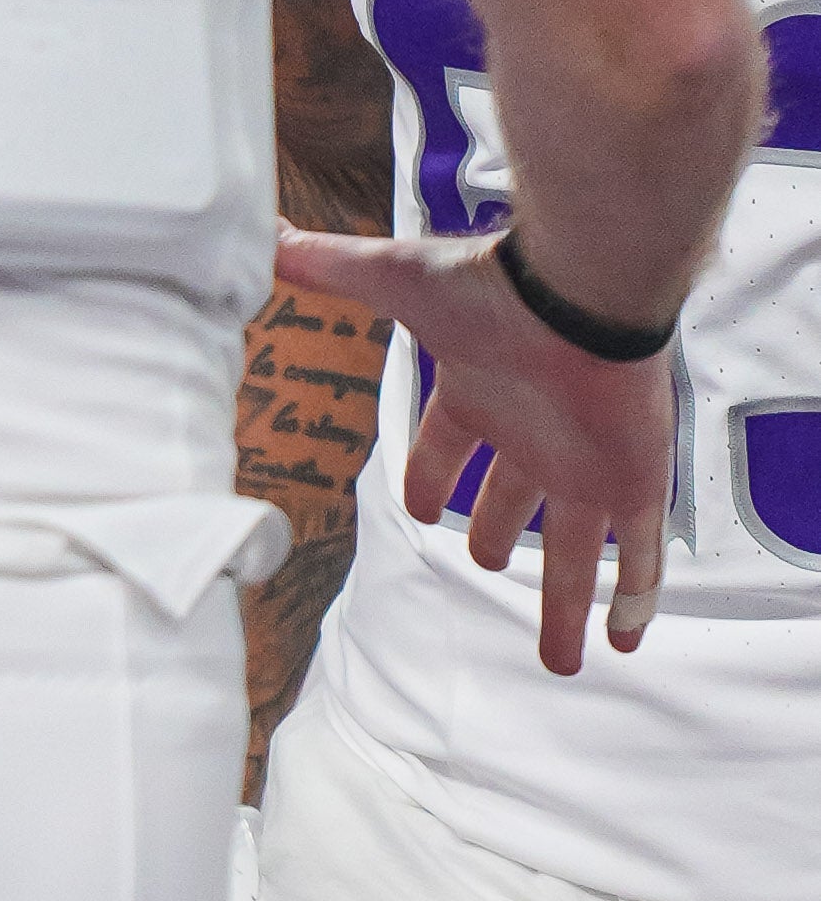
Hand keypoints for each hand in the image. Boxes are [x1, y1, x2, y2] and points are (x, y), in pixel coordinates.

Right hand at [274, 223, 674, 673]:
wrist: (580, 291)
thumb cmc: (488, 287)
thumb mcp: (389, 280)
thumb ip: (327, 267)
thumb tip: (261, 241)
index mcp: (479, 395)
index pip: (448, 447)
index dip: (430, 476)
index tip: (422, 512)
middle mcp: (535, 436)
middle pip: (514, 505)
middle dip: (500, 537)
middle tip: (484, 565)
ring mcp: (586, 465)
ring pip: (577, 551)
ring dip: (564, 603)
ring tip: (560, 659)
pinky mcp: (633, 482)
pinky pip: (639, 554)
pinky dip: (635, 597)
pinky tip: (627, 637)